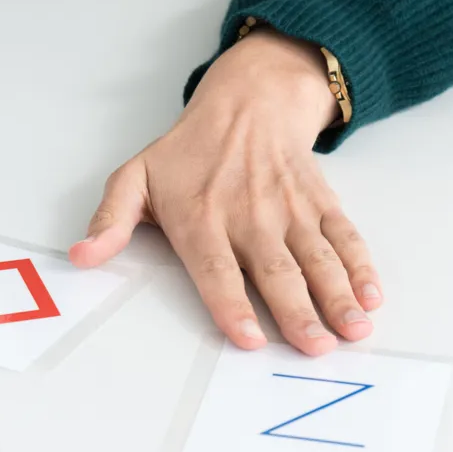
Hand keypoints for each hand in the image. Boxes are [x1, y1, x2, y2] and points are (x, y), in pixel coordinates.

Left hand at [71, 28, 381, 356]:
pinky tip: (371, 296)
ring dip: (337, 295)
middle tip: (315, 347)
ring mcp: (289, 210)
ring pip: (316, 259)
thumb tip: (81, 255)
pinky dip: (361, 266)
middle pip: (275, 272)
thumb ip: (110, 221)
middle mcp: (249, 217)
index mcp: (201, 219)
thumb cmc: (186, 153)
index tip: (248, 338)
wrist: (246, 104)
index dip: (232, 305)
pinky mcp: (319, 203)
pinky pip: (343, 236)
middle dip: (297, 312)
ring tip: (352, 330)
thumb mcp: (134, 178)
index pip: (217, 270)